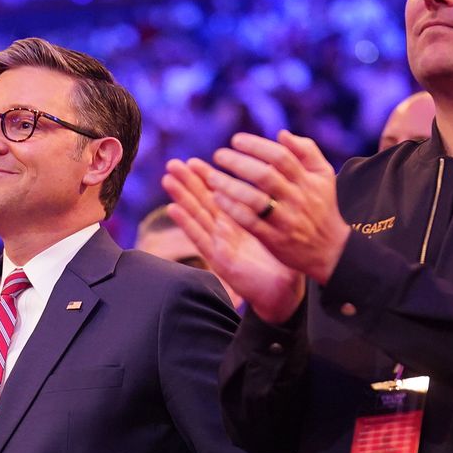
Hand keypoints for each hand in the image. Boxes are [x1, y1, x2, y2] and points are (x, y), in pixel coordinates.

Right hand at [162, 157, 305, 322]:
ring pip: (198, 215)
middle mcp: (226, 232)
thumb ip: (276, 205)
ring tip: (167, 179)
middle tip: (173, 163)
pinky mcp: (220, 259)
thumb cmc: (285, 261)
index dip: (205, 178)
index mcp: (240, 221)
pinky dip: (186, 223)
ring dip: (181, 197)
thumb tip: (284, 178)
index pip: (220, 195)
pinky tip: (173, 208)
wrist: (284, 292)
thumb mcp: (280, 227)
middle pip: (204, 202)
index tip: (193, 160)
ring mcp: (221, 245)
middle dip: (188, 182)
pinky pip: (201, 238)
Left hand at [199, 131, 351, 283]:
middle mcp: (297, 199)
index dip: (256, 145)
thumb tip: (281, 134)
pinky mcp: (274, 239)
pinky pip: (250, 222)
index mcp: (307, 180)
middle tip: (218, 155)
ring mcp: (285, 220)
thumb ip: (307, 150)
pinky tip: (218, 198)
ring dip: (230, 186)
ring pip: (254, 200)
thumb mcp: (323, 175)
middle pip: (265, 176)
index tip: (235, 140)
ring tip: (211, 177)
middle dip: (238, 163)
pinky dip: (232, 209)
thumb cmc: (321, 205)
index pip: (280, 157)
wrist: (330, 249)